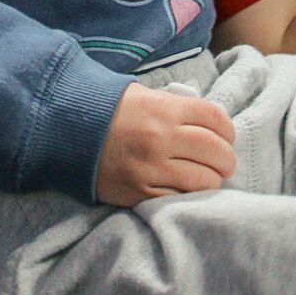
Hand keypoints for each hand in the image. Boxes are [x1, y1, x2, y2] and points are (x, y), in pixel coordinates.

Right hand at [95, 82, 236, 206]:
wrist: (67, 131)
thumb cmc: (110, 110)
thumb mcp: (145, 96)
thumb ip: (177, 107)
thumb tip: (208, 123)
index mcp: (164, 109)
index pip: (215, 119)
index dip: (228, 129)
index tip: (226, 137)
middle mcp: (161, 138)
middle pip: (215, 151)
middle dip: (226, 159)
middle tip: (223, 162)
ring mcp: (151, 168)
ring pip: (203, 180)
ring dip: (212, 180)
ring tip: (209, 177)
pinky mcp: (140, 192)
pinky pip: (179, 198)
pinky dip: (189, 195)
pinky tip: (187, 188)